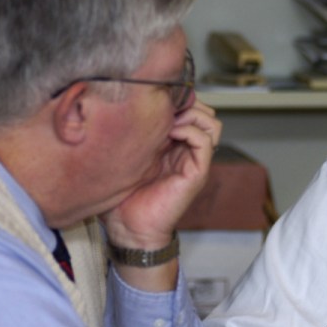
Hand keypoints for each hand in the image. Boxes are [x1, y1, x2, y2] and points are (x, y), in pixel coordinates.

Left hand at [103, 98, 221, 249]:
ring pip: (211, 123)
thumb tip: (115, 106)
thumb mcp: (122, 156)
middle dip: (188, 102)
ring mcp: (194, 161)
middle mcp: (187, 150)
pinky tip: (169, 134)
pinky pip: (204, 141)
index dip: (179, 98)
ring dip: (192, 115)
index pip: (191, 109)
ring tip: (169, 120)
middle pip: (206, 112)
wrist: (128, 229)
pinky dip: (189, 131)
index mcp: (173, 144)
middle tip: (163, 107)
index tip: (155, 98)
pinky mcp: (197, 173)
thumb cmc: (121, 197)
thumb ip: (127, 133)